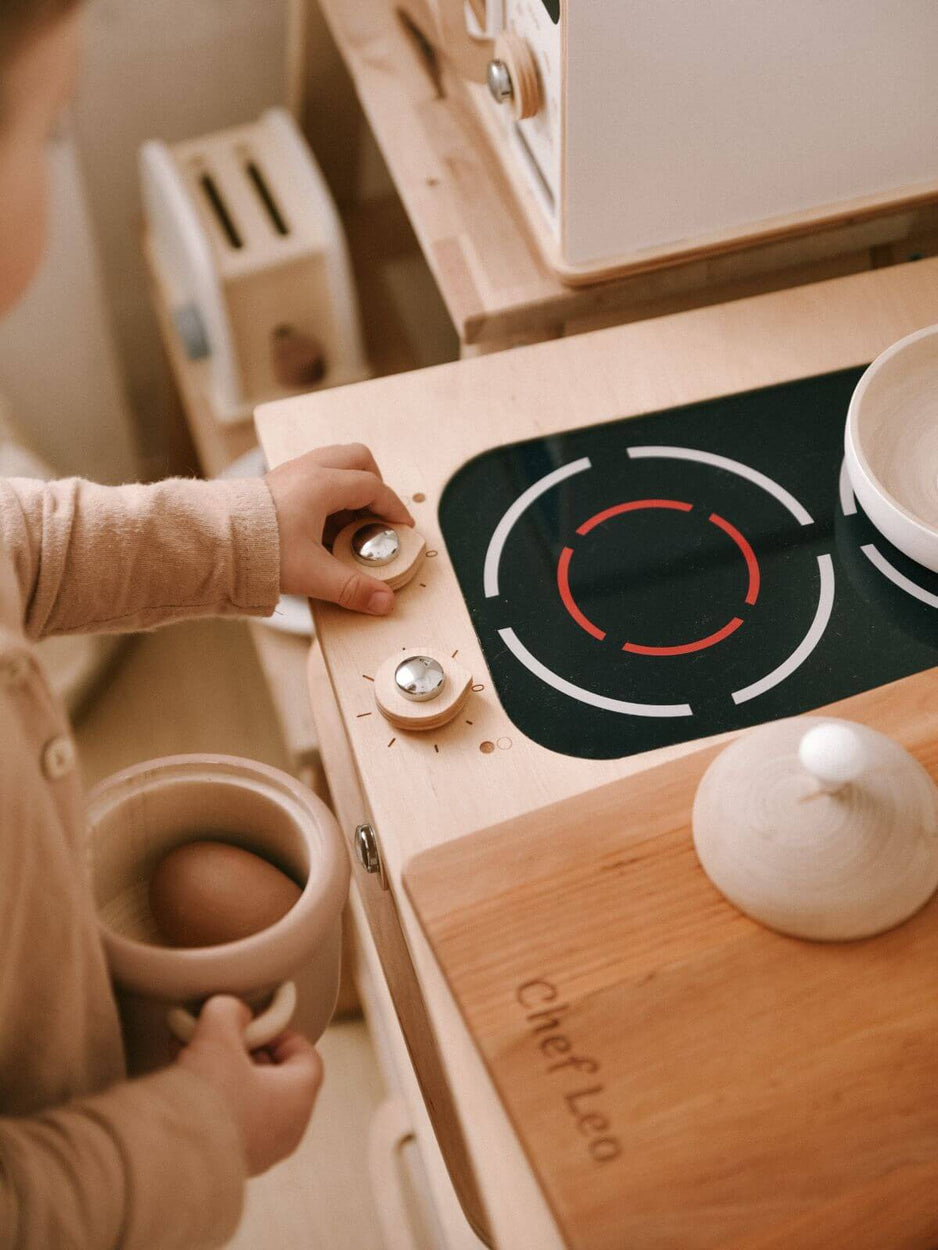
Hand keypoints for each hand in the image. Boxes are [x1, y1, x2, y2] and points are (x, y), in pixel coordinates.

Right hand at [175, 996, 322, 1175]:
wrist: (168, 1158)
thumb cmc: (208, 1096)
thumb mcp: (219, 1033)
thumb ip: (230, 1011)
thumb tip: (232, 1011)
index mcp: (297, 1099)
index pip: (306, 1057)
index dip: (282, 1034)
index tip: (256, 1026)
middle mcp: (285, 1132)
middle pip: (277, 1079)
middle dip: (247, 1054)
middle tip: (222, 1039)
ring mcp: (258, 1154)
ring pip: (249, 1101)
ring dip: (225, 1076)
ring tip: (193, 1056)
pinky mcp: (227, 1168)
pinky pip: (228, 1125)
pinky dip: (211, 1102)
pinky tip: (182, 1085)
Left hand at [265, 443, 413, 614]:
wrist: (212, 541)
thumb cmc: (256, 550)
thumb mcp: (311, 573)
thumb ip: (352, 588)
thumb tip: (383, 601)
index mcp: (322, 485)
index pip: (372, 487)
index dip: (393, 507)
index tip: (402, 526)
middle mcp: (308, 470)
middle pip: (358, 459)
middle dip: (375, 483)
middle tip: (378, 514)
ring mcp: (291, 471)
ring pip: (335, 461)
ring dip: (351, 485)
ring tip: (351, 521)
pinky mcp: (278, 481)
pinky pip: (315, 472)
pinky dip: (330, 490)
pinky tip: (324, 522)